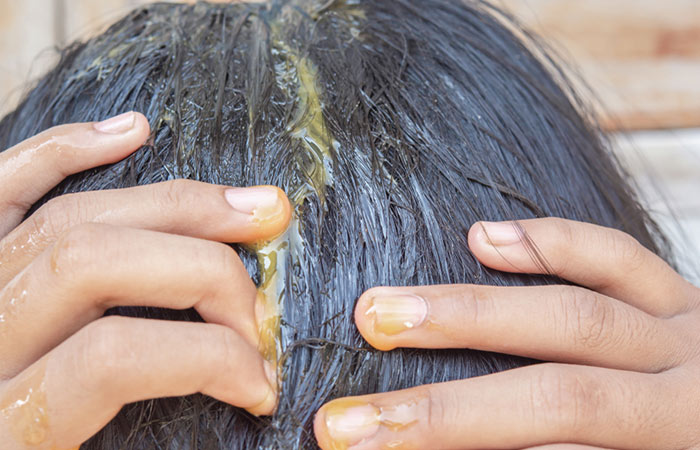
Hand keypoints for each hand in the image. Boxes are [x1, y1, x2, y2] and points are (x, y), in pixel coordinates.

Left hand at [0, 112, 290, 449]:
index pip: (116, 359)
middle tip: (260, 309)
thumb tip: (240, 404)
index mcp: (2, 426)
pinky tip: (131, 134)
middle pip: (97, 266)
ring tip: (248, 207)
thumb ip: (124, 441)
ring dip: (175, 206)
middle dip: (207, 276)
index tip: (262, 383)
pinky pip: (1, 188)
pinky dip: (67, 150)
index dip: (212, 359)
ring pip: (70, 218)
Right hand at [314, 218, 699, 448]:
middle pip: (551, 398)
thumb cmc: (688, 448)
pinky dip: (550, 243)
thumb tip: (467, 443)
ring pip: (572, 315)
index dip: (452, 449)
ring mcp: (685, 335)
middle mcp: (684, 397)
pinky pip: (618, 257)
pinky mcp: (679, 294)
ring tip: (380, 313)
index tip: (365, 449)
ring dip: (467, 313)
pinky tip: (484, 238)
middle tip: (348, 418)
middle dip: (440, 410)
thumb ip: (568, 449)